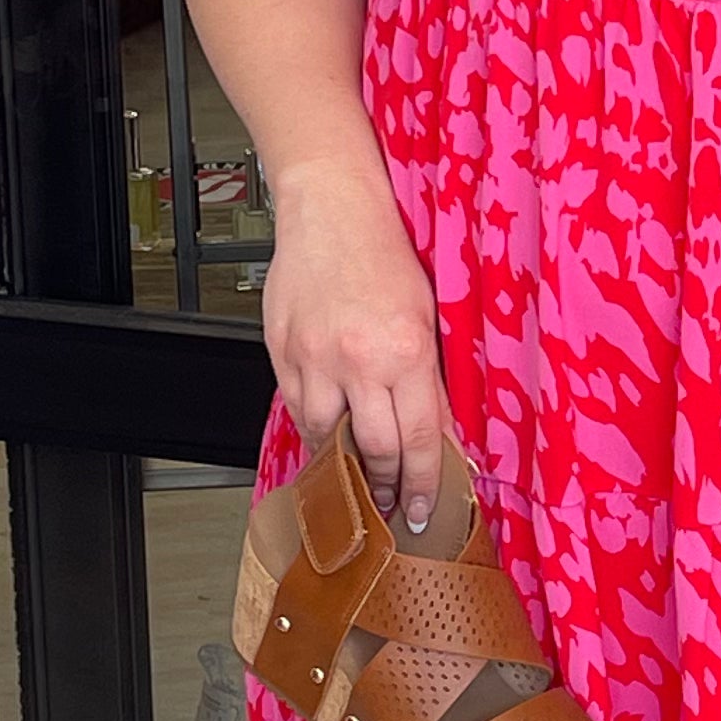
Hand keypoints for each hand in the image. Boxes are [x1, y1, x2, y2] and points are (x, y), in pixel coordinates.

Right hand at [261, 156, 450, 529]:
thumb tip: (437, 435)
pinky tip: (328, 433)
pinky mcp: (282, 353)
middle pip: (373, 450)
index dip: (422, 484)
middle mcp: (359, 360)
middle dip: (384, 487)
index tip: (423, 510)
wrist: (331, 210)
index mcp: (406, 351)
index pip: (418, 440)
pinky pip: (296, 409)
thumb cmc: (385, 254)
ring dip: (343, 462)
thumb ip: (430, 379)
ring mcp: (314, 359)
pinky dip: (314, 427)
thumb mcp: (428, 316)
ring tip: (357, 474)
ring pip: (327, 437)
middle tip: (391, 505)